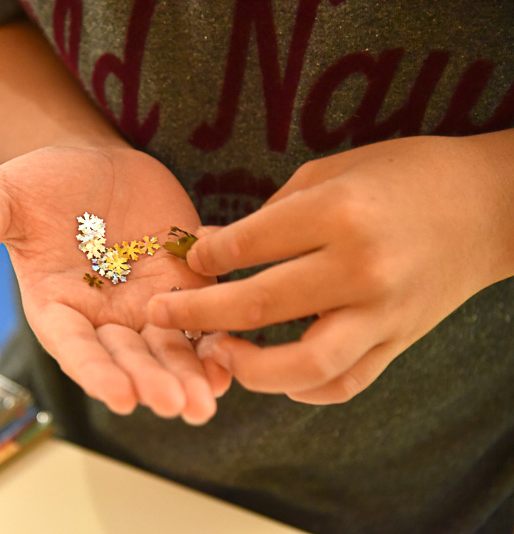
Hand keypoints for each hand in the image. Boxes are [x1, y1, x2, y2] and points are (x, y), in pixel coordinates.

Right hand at [0, 146, 230, 422]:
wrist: (93, 168)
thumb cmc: (42, 184)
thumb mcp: (5, 191)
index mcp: (56, 306)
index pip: (75, 347)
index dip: (96, 372)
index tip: (121, 397)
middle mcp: (102, 318)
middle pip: (128, 359)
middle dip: (152, 382)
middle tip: (176, 405)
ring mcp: (145, 307)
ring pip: (168, 351)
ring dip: (188, 377)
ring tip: (207, 401)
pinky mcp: (182, 289)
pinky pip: (201, 324)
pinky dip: (215, 346)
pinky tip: (230, 364)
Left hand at [148, 132, 513, 403]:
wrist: (488, 205)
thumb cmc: (403, 175)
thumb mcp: (330, 173)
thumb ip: (269, 216)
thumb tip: (211, 249)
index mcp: (338, 214)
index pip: (247, 245)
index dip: (205, 256)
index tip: (186, 260)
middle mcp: (359, 268)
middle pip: (258, 304)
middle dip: (196, 313)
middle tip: (157, 315)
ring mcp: (382, 313)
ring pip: (302, 364)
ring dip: (247, 367)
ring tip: (217, 352)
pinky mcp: (398, 342)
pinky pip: (342, 383)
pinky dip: (302, 388)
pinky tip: (273, 374)